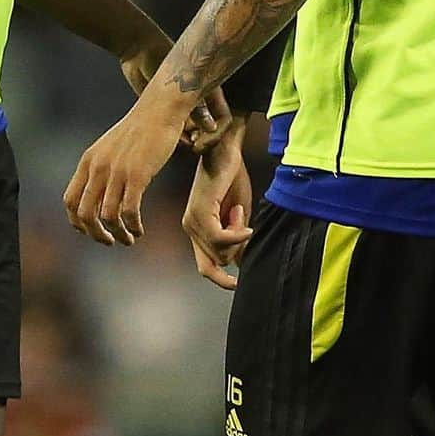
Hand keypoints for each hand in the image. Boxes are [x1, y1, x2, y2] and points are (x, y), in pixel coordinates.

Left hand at [64, 91, 186, 246]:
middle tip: (110, 241)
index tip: (94, 231)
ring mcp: (116, 171)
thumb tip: (99, 197)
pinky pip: (128, 211)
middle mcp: (97, 167)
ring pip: (107, 217)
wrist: (159, 111)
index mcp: (88, 161)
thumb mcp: (110, 149)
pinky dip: (132, 226)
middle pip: (84, 215)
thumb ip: (101, 169)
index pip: (70, 201)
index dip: (78, 223)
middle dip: (96, 234)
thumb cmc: (139, 131)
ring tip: (130, 238)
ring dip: (118, 234)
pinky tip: (139, 229)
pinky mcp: (137, 174)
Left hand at [119, 31, 224, 146]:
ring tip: (178, 143)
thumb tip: (211, 127)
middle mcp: (198, 97)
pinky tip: (165, 139)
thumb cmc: (163, 57)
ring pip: (190, 129)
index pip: (223, 118)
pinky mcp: (164, 107)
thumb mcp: (183, 82)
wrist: (138, 50)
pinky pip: (172, 127)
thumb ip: (198, 106)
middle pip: (207, 127)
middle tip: (191, 146)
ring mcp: (181, 103)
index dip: (216, 133)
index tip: (202, 142)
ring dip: (186, 138)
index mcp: (209, 88)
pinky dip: (171, 135)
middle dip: (201, 138)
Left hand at [182, 123, 253, 289]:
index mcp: (198, 229)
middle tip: (239, 215)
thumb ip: (235, 239)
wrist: (227, 151)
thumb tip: (238, 263)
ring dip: (237, 234)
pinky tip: (243, 220)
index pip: (205, 267)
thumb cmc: (232, 179)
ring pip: (220, 251)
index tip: (237, 284)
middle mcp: (191, 227)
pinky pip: (219, 239)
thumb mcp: (238, 216)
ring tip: (236, 207)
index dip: (221, 279)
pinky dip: (235, 234)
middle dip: (237, 245)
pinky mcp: (199, 212)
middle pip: (218, 261)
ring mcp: (193, 221)